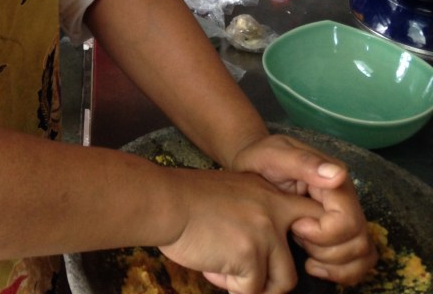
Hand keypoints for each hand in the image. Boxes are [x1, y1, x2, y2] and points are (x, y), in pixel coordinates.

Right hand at [158, 168, 323, 293]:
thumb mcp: (230, 195)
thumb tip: (263, 256)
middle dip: (278, 277)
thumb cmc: (185, 200)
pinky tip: (209, 266)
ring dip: (253, 285)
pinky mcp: (252, 254)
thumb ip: (253, 216)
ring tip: (223, 270)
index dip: (304, 241)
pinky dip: (229, 285)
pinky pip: (251, 289)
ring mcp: (266, 232)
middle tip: (254, 279)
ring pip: (281, 281)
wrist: (164, 200)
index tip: (275, 252)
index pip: (310, 215)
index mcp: (267, 191)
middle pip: (300, 254)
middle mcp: (273, 209)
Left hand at [230, 134, 377, 287]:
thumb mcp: (272, 154)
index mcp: (335, 178)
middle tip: (295, 235)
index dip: (322, 233)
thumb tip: (339, 174)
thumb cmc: (260, 161)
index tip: (295, 224)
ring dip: (333, 263)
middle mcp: (347, 198)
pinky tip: (312, 265)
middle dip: (324, 250)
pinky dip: (340, 272)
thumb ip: (303, 162)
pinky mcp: (343, 233)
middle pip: (358, 241)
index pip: (348, 220)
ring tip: (302, 248)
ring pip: (364, 254)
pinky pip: (361, 262)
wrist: (252, 170)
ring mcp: (348, 217)